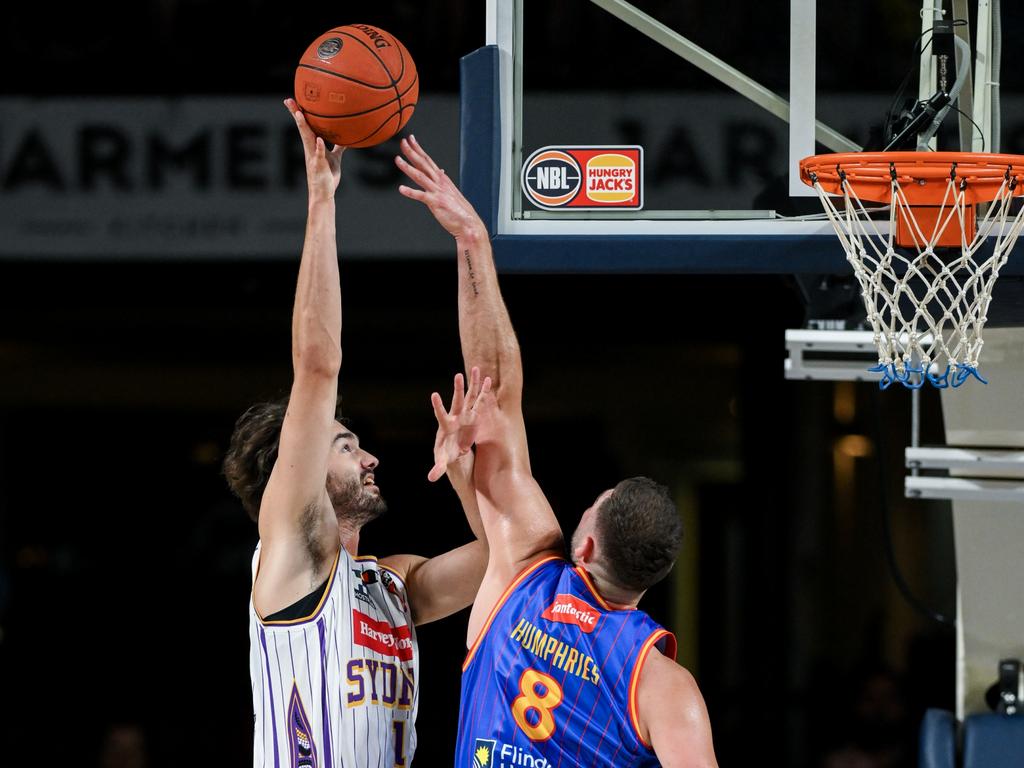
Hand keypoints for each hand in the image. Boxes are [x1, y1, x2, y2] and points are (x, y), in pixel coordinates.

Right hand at [284, 98, 343, 202]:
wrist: (324, 193)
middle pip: (302, 128)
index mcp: (313, 145)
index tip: (294, 99)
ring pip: (307, 139)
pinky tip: (319, 140)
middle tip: (288, 100)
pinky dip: (319, 147)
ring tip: (299, 114)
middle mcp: (310, 148)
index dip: (300, 113)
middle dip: (295, 114)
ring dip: (303, 127)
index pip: (306, 125)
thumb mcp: (335, 158)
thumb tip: (347, 138)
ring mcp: (313, 156)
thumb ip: (338, 147)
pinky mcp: (318, 166)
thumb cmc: (328, 175)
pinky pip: (319, 155)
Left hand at [396, 135, 486, 240]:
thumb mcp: (451, 191)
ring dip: (408, 167)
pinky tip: (401, 189)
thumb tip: (441, 171)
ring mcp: (437, 191)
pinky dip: (411, 192)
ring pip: (420, 176)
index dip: (418, 149)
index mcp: (442, 178)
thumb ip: (443, 181)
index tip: (411, 140)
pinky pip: (421, 196)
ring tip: (398, 160)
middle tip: (403, 142)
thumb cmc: (460, 210)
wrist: (468, 223)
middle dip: (412, 152)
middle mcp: (439, 182)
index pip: (428, 160)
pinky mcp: (435, 203)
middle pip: (423, 163)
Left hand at [428, 366, 492, 481]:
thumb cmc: (446, 456)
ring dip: (473, 384)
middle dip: (458, 389)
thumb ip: (438, 468)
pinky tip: (488, 380)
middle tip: (458, 375)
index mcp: (445, 427)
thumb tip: (431, 478)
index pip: (441, 415)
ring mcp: (465, 416)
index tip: (434, 394)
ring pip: (469, 398)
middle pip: (457, 401)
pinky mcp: (474, 417)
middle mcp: (455, 418)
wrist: (456, 454)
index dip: (438, 406)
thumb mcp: (443, 462)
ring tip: (476, 369)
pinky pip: (480, 402)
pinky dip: (484, 392)